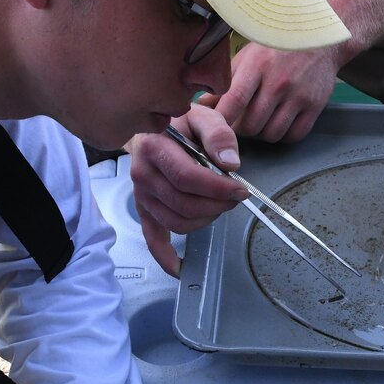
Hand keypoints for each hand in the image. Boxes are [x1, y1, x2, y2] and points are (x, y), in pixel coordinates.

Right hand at [129, 104, 248, 275]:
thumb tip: (230, 163)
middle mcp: (142, 174)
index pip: (187, 178)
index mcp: (154, 148)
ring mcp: (142, 195)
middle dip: (218, 204)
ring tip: (220, 205)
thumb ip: (218, 135)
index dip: (218, 188)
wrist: (154, 131)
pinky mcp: (144, 210)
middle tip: (237, 195)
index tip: (241, 188)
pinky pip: (152, 238)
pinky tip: (180, 267)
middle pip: (184, 204)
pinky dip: (166, 257)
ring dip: (206, 219)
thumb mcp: (202, 116)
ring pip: (177, 223)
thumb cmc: (180, 124)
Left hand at [217, 40, 346, 143]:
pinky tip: (278, 123)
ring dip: (262, 134)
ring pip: (272, 134)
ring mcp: (299, 95)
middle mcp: (279, 82)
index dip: (222, 119)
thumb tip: (201, 106)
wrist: (319, 39)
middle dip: (240, 129)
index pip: (234, 101)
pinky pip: (294, 135)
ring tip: (259, 122)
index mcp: (257, 66)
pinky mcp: (315, 105)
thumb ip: (226, 81)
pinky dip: (283, 136)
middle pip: (252, 124)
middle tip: (239, 122)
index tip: (215, 125)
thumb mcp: (248, 56)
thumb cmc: (276, 47)